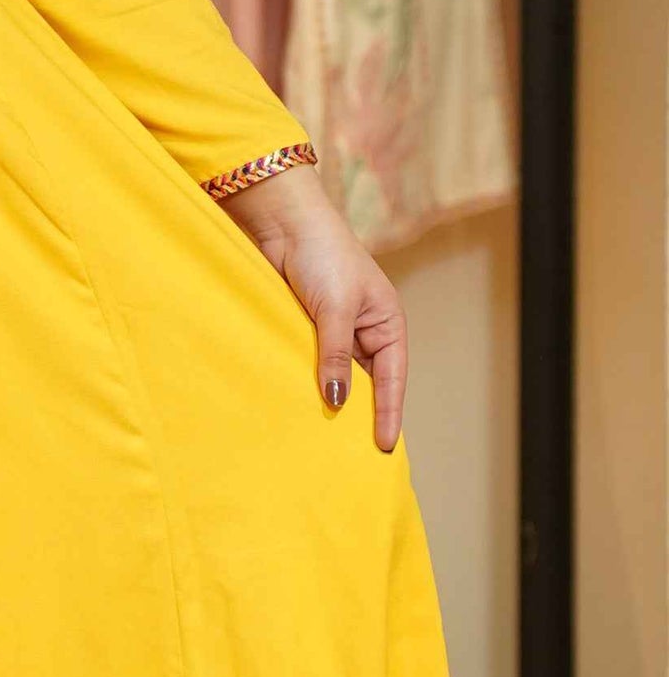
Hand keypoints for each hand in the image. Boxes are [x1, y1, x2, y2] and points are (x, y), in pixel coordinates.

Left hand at [217, 166, 406, 450]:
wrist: (284, 222)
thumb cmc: (322, 256)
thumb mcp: (334, 309)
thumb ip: (335, 356)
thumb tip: (336, 400)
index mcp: (386, 323)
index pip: (392, 379)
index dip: (387, 413)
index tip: (382, 446)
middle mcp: (364, 331)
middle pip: (367, 383)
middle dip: (361, 414)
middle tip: (354, 454)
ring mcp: (333, 331)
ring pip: (337, 376)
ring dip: (331, 401)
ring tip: (326, 440)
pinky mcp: (305, 328)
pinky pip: (310, 363)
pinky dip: (307, 383)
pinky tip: (299, 406)